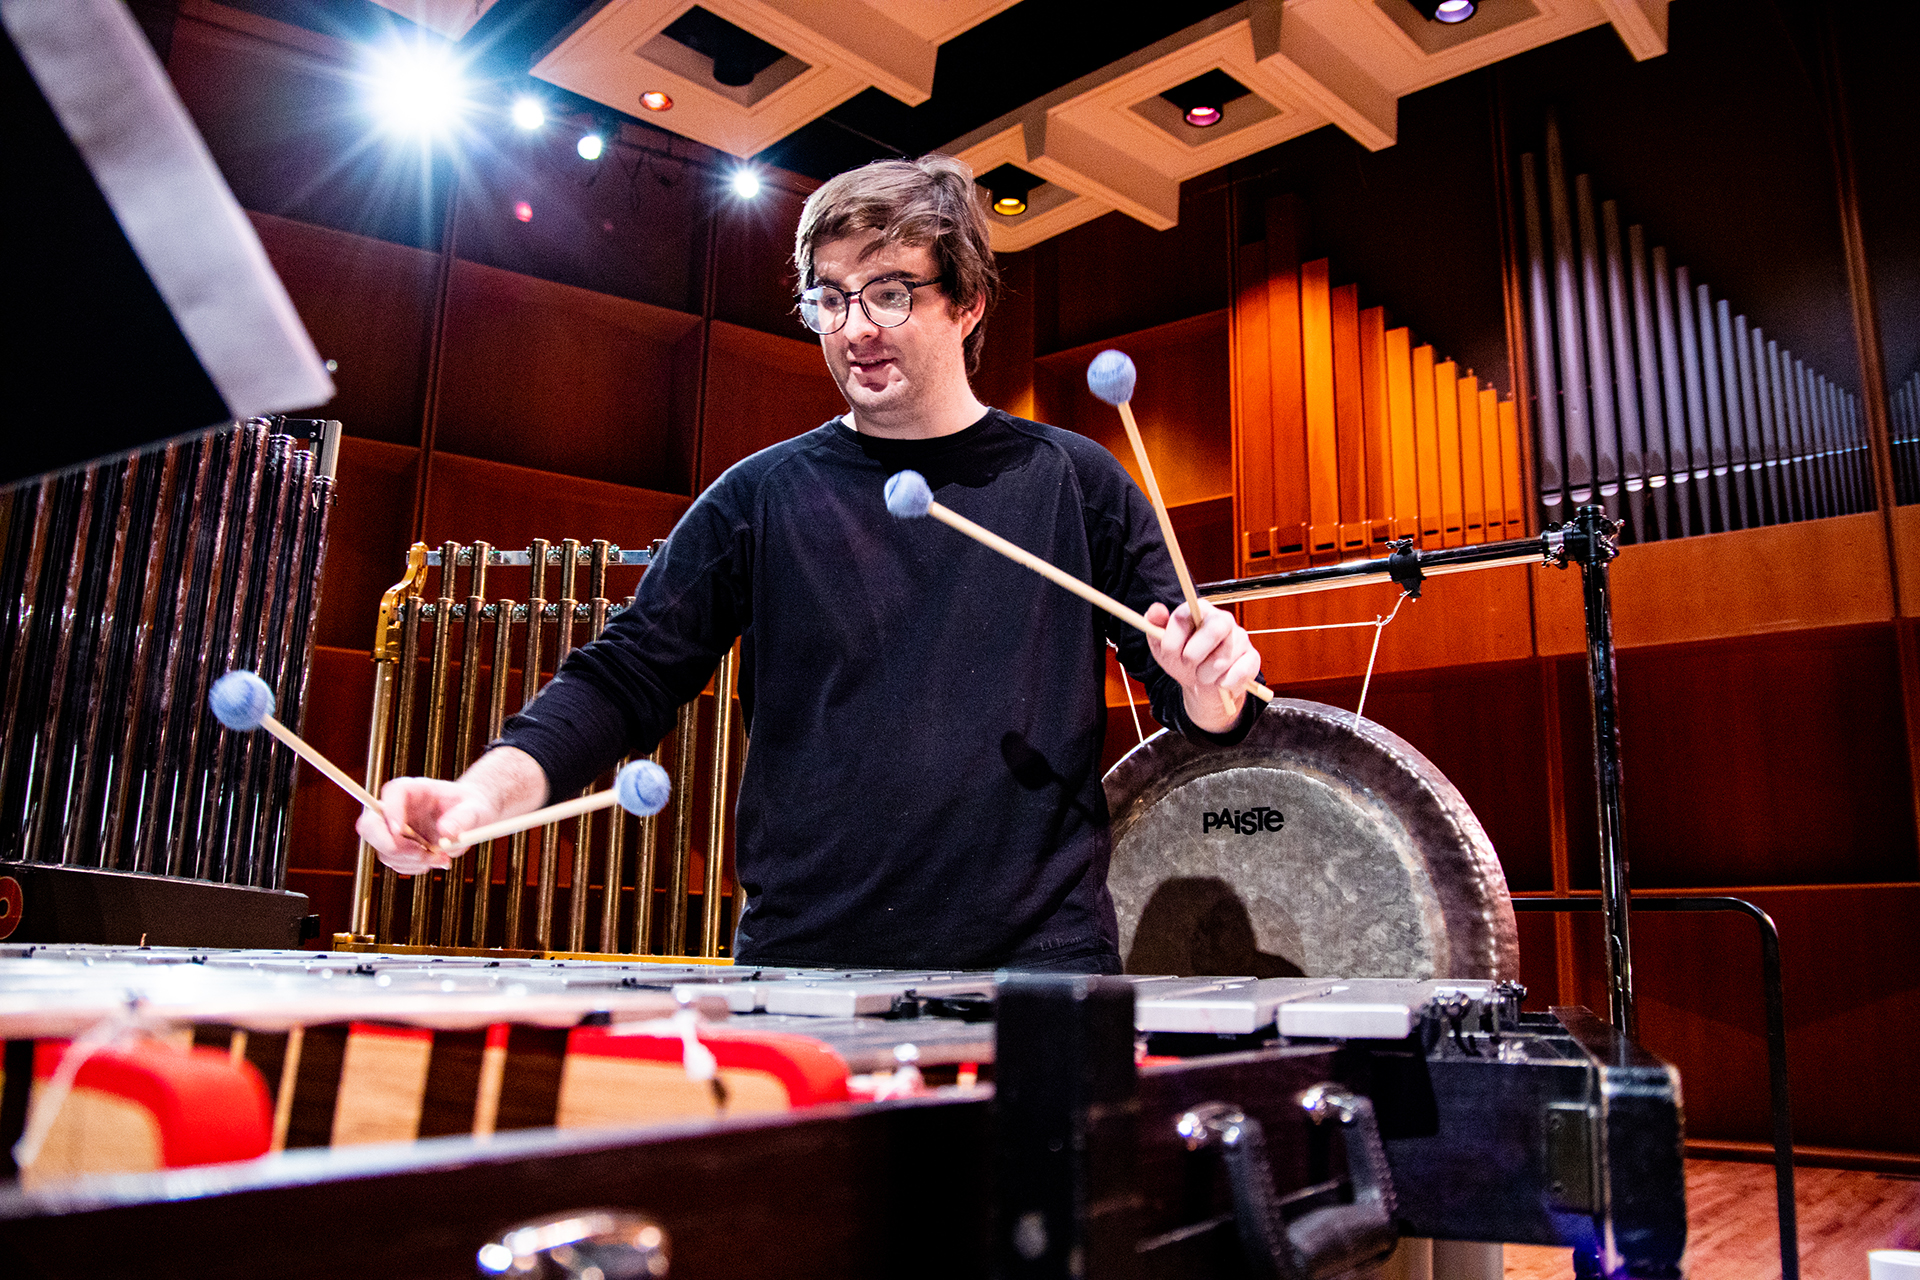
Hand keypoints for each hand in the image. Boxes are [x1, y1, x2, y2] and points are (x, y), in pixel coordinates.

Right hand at [356, 746, 549, 874]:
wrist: (469, 817)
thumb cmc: (471, 807)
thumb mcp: (475, 810)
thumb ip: (463, 819)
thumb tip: (446, 832)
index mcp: (412, 789)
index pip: (391, 793)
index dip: (390, 812)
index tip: (400, 831)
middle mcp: (396, 808)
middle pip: (369, 825)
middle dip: (393, 846)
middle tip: (424, 855)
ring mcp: (392, 828)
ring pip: (384, 850)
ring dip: (411, 861)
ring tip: (441, 859)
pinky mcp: (396, 846)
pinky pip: (394, 862)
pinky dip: (413, 867)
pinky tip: (433, 861)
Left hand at [1145, 599, 1260, 733]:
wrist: (1200, 685)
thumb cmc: (1181, 659)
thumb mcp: (1162, 645)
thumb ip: (1155, 625)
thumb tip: (1155, 610)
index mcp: (1199, 610)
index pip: (1185, 615)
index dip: (1174, 638)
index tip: (1169, 652)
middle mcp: (1223, 619)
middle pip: (1216, 628)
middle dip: (1194, 654)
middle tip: (1187, 664)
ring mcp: (1240, 638)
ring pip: (1224, 658)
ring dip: (1205, 674)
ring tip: (1202, 675)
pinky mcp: (1252, 658)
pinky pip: (1240, 673)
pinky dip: (1224, 683)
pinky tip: (1219, 682)